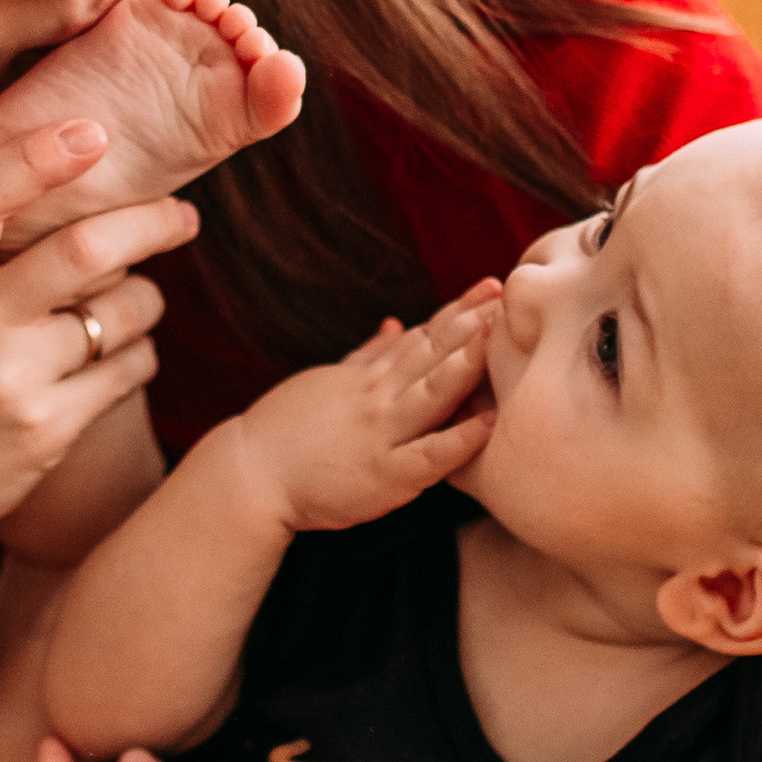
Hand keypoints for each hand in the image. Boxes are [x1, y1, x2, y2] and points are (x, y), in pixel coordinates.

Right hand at [0, 125, 197, 656]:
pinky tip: (122, 356)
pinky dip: (141, 353)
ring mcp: (6, 380)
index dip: (33, 157)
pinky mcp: (44, 431)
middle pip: (84, 250)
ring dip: (148, 299)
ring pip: (123, 311)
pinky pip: (130, 369)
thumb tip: (60, 178)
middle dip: (153, 223)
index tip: (92, 131)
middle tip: (183, 216)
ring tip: (137, 302)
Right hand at [232, 291, 499, 536]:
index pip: (422, 336)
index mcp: (367, 377)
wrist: (248, 474)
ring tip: (499, 339)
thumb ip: (367, 355)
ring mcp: (380, 435)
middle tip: (512, 297)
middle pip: (432, 354)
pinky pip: (427, 456)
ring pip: (431, 394)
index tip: (492, 286)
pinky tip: (488, 424)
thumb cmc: (286, 432)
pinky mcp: (382, 475)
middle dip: (473, 325)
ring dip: (466, 365)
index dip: (458, 310)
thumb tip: (397, 324)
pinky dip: (458, 440)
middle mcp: (377, 398)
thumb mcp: (326, 382)